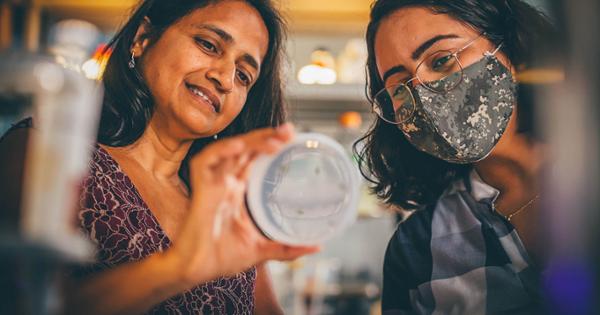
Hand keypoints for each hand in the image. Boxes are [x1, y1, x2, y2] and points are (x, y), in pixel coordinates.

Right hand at [164, 124, 319, 287]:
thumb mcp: (261, 250)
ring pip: (231, 150)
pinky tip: (240, 147)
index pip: (254, 158)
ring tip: (276, 140)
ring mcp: (212, 183)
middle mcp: (225, 182)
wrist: (196, 270)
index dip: (270, 144)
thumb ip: (287, 248)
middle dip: (267, 136)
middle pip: (246, 148)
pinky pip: (206, 161)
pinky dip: (222, 151)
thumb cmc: (221, 258)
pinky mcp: (200, 188)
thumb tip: (316, 247)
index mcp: (236, 190)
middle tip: (290, 130)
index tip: (292, 137)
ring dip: (252, 140)